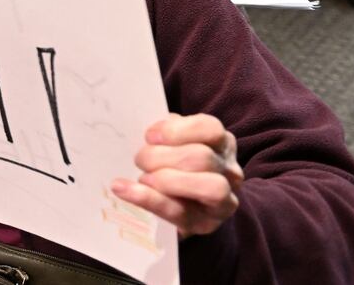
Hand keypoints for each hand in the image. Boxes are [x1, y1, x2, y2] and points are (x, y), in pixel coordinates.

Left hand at [111, 112, 242, 236]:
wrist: (180, 205)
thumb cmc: (172, 165)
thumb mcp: (172, 143)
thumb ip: (165, 135)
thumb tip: (148, 134)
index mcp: (221, 143)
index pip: (211, 129)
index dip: (178, 130)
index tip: (149, 136)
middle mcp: (229, 170)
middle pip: (202, 157)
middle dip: (162, 157)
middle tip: (139, 159)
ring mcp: (224, 200)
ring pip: (207, 186)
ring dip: (166, 180)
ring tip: (143, 177)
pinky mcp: (207, 224)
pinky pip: (180, 212)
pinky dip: (149, 199)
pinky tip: (124, 190)